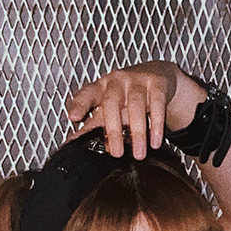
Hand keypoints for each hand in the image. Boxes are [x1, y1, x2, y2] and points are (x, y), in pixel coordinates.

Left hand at [66, 61, 180, 158]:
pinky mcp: (156, 84)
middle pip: (111, 102)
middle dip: (113, 129)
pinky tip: (155, 141)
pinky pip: (157, 105)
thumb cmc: (127, 96)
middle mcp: (116, 82)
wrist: (156, 76)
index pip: (86, 94)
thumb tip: (74, 144)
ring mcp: (137, 81)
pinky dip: (156, 125)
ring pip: (136, 105)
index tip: (73, 118)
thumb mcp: (109, 110)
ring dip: (138, 132)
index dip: (79, 105)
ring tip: (139, 153)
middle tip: (116, 153)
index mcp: (101, 88)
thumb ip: (93, 127)